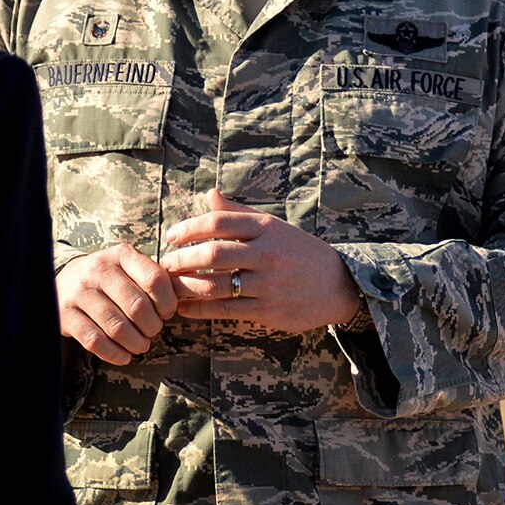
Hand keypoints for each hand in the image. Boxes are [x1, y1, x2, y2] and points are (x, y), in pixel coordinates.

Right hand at [55, 243, 176, 365]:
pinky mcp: (66, 314)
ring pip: (117, 327)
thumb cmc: (108, 279)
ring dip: (136, 343)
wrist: (62, 282)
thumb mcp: (129, 267)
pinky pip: (95, 340)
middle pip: (138, 306)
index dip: (167, 302)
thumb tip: (192, 284)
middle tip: (153, 331)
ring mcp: (80, 292)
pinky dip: (114, 353)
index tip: (167, 312)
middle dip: (152, 326)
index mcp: (121, 255)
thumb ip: (156, 276)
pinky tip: (124, 356)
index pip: (155, 279)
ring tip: (141, 345)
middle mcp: (99, 270)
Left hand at [160, 190, 362, 334]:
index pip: (219, 222)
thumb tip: (209, 194)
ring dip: (186, 286)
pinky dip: (200, 309)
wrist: (339, 285)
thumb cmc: (299, 252)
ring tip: (170, 286)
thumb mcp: (274, 227)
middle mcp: (267, 253)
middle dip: (182, 259)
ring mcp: (268, 283)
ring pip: (216, 284)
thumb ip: (239, 213)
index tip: (171, 236)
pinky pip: (226, 309)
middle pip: (213, 254)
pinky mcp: (268, 310)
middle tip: (166, 263)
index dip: (190, 228)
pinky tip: (185, 308)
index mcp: (266, 228)